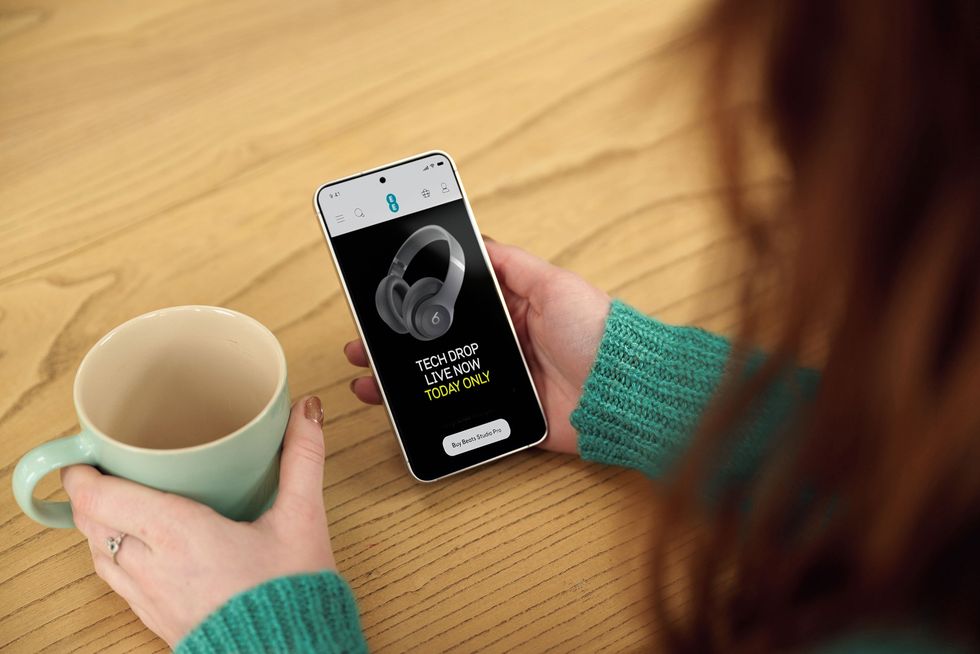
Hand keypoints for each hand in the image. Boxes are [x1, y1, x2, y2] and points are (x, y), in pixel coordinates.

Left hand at [61, 397, 334, 647]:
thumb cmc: (291, 594)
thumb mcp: (302, 518)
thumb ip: (302, 458)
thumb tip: (306, 410)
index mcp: (178, 535)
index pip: (100, 499)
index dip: (82, 475)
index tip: (87, 452)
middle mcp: (152, 569)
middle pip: (93, 525)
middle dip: (91, 494)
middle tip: (107, 467)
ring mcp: (151, 600)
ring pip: (100, 558)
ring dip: (101, 528)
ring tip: (120, 504)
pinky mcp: (160, 621)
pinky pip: (119, 584)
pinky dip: (116, 559)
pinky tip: (144, 550)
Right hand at [345, 239, 609, 453]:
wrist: (624, 393)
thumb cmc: (598, 334)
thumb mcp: (554, 283)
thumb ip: (513, 264)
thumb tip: (478, 240)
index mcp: (515, 308)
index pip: (456, 298)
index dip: (421, 297)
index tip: (389, 294)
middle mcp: (505, 344)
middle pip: (441, 339)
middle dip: (400, 339)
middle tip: (365, 338)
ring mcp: (503, 380)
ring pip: (441, 376)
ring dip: (402, 377)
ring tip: (369, 374)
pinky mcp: (507, 415)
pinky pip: (460, 413)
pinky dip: (428, 414)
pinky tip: (400, 409)